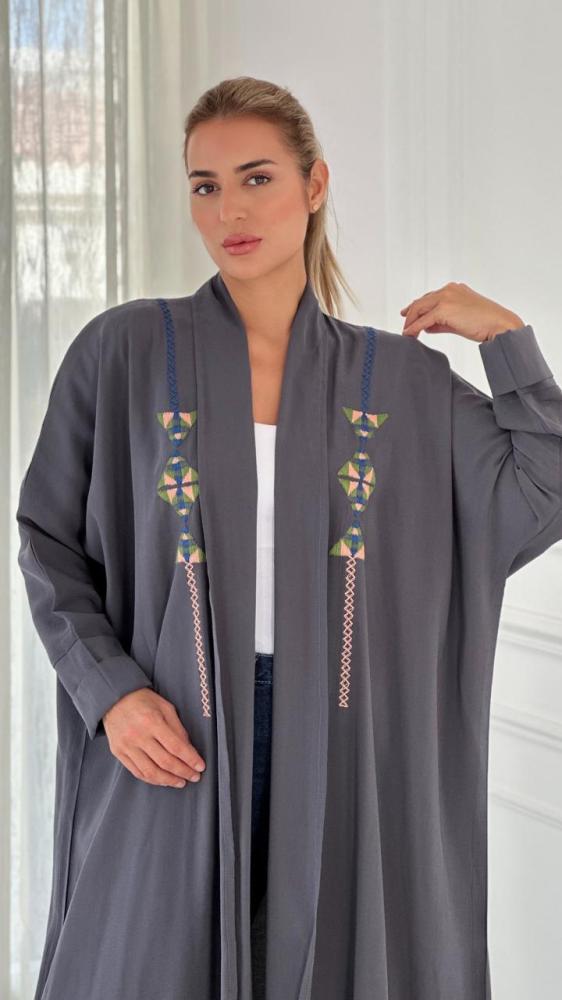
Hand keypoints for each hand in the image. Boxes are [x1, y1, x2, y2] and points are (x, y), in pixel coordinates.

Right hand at [102, 688, 205, 787]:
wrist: (114, 698)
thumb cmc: (143, 700)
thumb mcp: (165, 707)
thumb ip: (177, 728)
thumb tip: (188, 750)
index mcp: (152, 721)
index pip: (176, 746)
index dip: (190, 759)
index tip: (200, 767)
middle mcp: (138, 736)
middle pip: (165, 762)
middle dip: (183, 772)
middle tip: (194, 777)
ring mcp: (126, 746)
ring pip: (150, 772)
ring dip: (168, 780)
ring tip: (181, 782)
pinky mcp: (118, 753)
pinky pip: (137, 772)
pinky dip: (152, 779)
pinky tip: (163, 780)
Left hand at [399, 281, 524, 341]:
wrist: (499, 325)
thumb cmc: (485, 323)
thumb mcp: (460, 319)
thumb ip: (442, 321)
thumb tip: (426, 327)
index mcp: (455, 288)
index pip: (431, 297)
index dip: (419, 306)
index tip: (409, 314)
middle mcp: (449, 289)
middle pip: (422, 301)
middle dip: (411, 313)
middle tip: (404, 325)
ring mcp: (446, 298)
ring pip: (420, 308)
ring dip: (411, 321)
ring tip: (407, 333)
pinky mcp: (444, 309)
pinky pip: (424, 320)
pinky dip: (414, 328)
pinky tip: (410, 335)